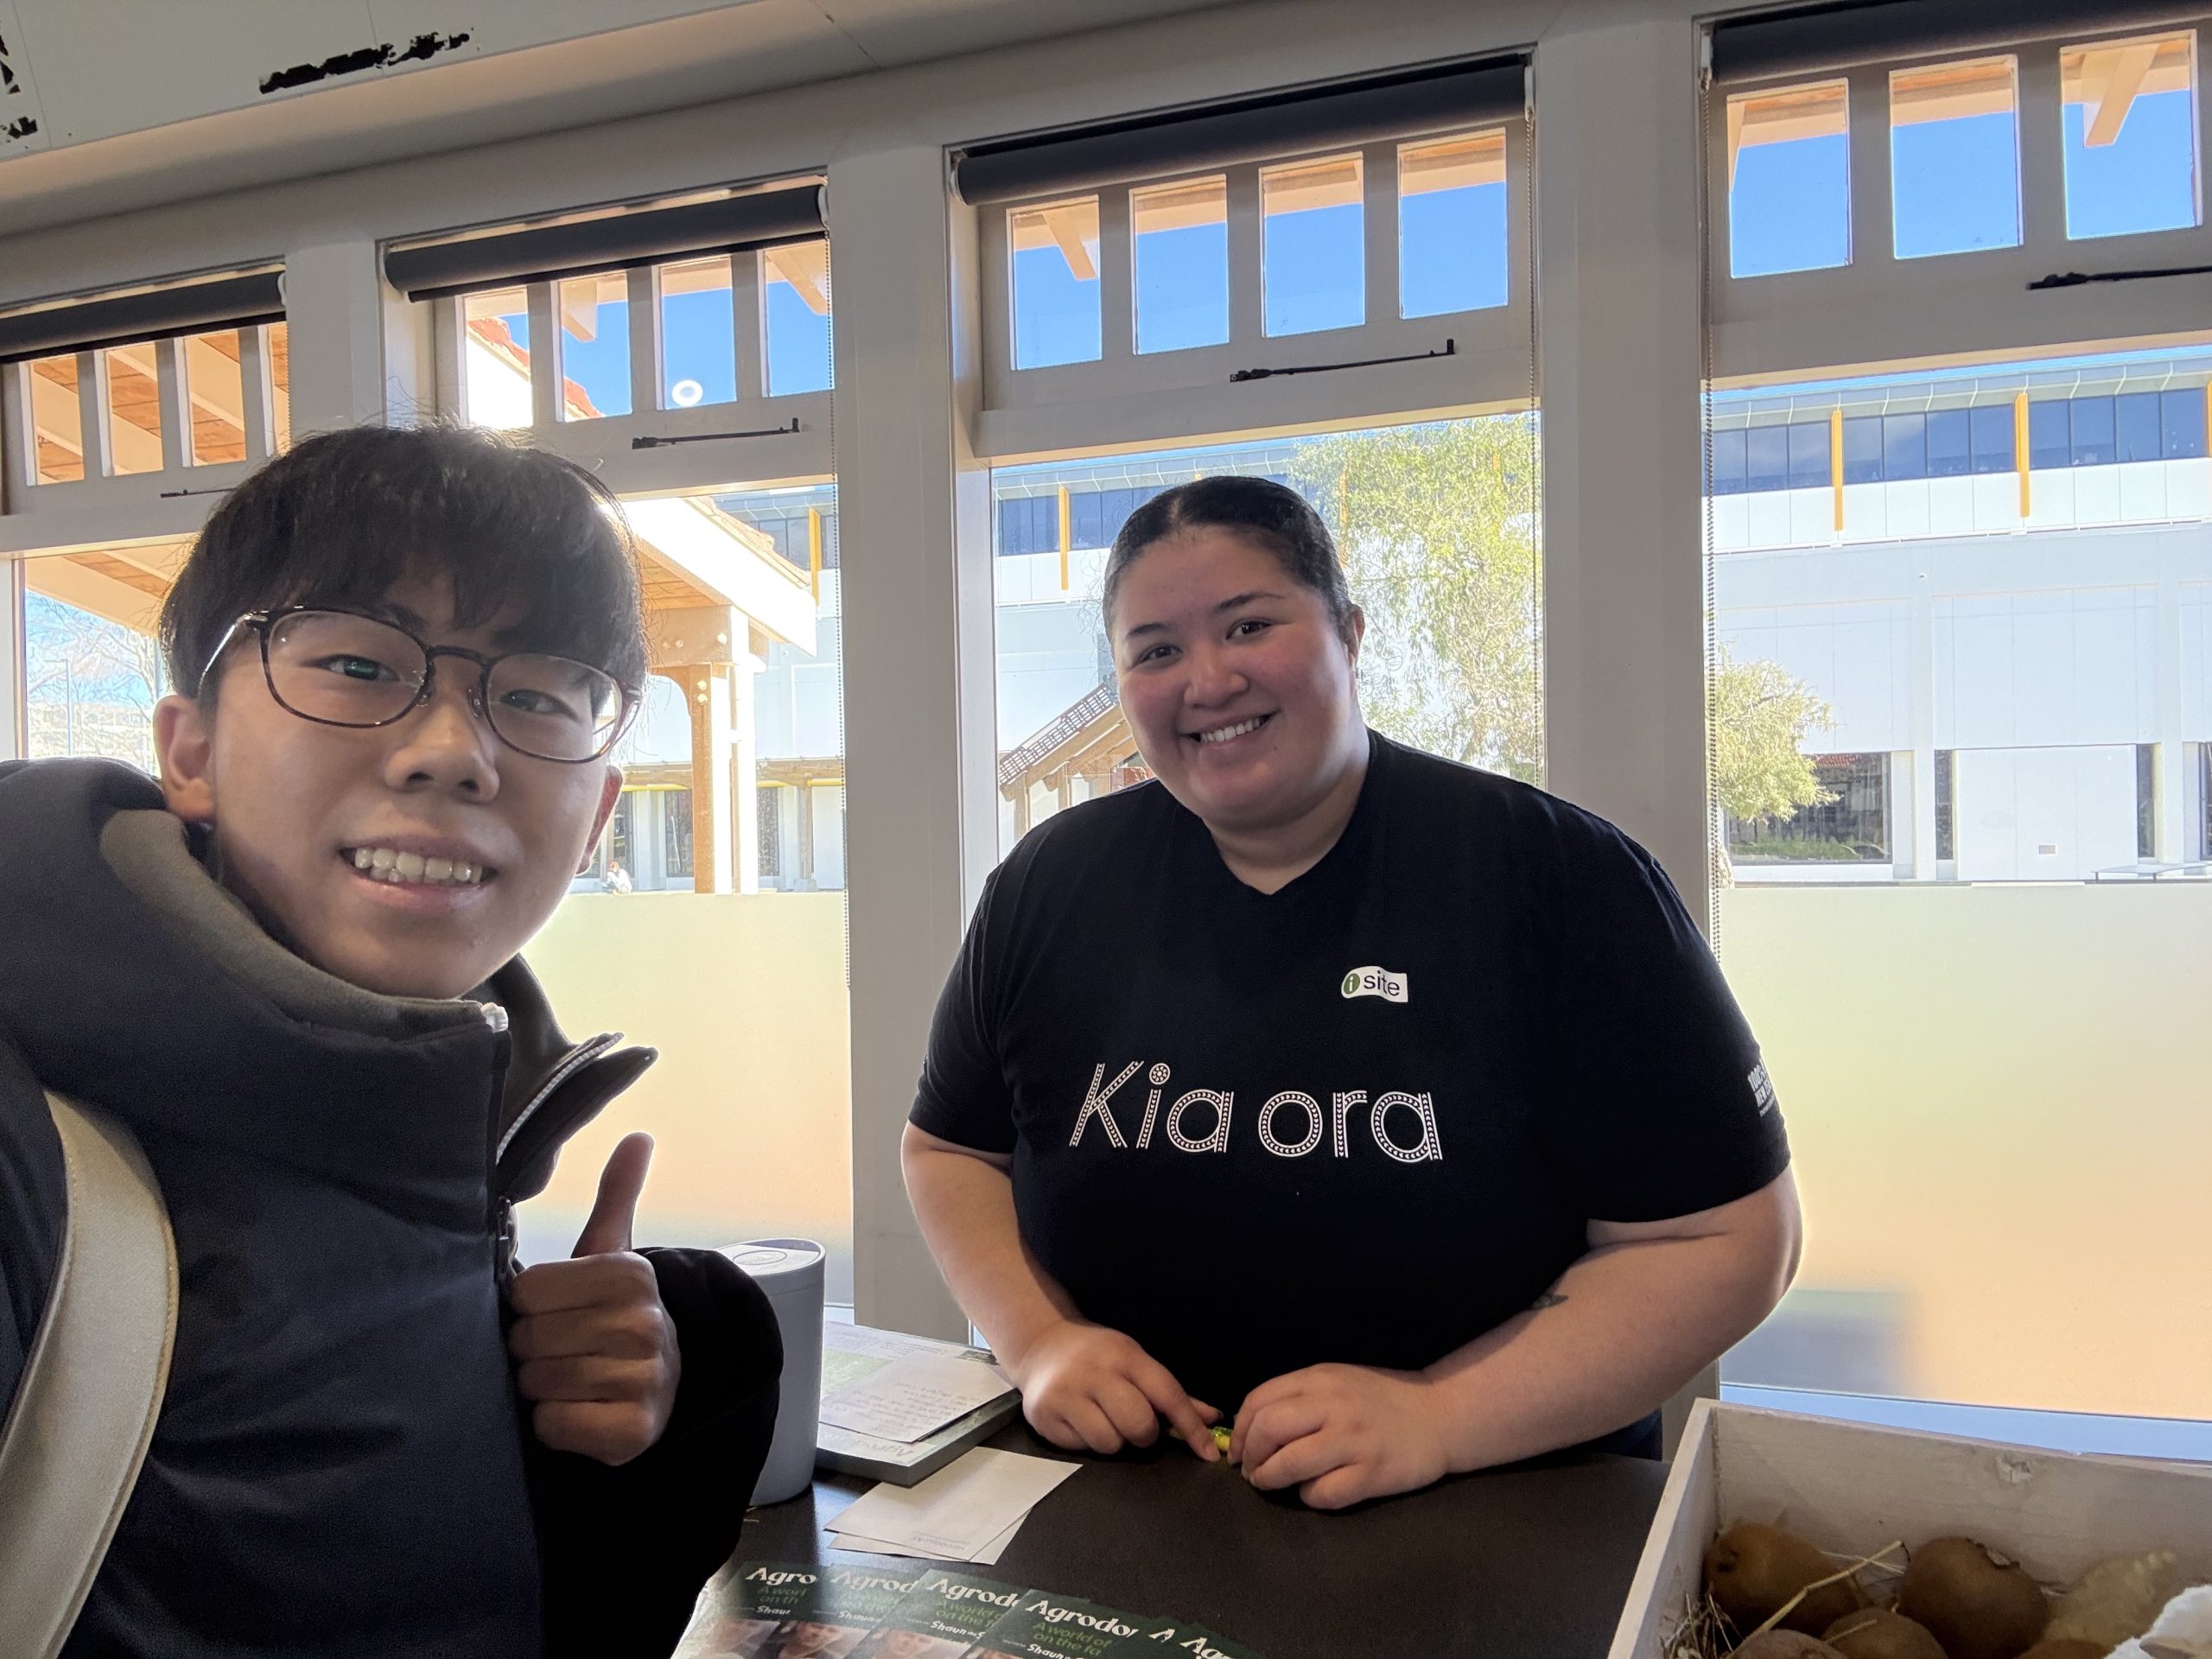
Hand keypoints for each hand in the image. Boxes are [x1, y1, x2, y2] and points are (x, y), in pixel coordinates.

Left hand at [507, 1132, 680, 1465]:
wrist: (657, 1386)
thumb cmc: (611, 1316)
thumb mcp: (611, 1253)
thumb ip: (617, 1195)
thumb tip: (638, 1136)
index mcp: (631, 1274)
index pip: (527, 1290)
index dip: (529, 1306)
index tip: (557, 1310)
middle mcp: (645, 1323)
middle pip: (528, 1339)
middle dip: (532, 1349)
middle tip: (561, 1349)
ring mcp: (644, 1379)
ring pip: (538, 1383)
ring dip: (540, 1388)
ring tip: (568, 1379)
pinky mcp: (633, 1431)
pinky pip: (554, 1425)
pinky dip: (554, 1425)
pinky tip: (578, 1412)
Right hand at [1010, 1319, 1218, 1459]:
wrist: (1041, 1346)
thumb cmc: (1098, 1357)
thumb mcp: (1134, 1362)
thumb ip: (1170, 1394)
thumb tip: (1212, 1418)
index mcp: (1124, 1355)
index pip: (1167, 1393)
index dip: (1191, 1426)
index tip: (1208, 1453)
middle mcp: (1095, 1371)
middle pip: (1139, 1424)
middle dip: (1144, 1434)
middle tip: (1134, 1425)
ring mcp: (1066, 1394)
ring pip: (1110, 1443)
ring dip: (1115, 1440)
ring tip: (1104, 1421)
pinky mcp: (1045, 1416)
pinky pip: (1083, 1448)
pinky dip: (1089, 1442)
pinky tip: (1081, 1422)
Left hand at [1231, 1363, 1450, 1509]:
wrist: (1440, 1415)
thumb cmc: (1381, 1400)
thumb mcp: (1337, 1382)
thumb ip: (1299, 1396)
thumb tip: (1252, 1426)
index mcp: (1320, 1379)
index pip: (1259, 1400)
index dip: (1239, 1429)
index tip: (1237, 1449)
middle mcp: (1335, 1406)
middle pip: (1268, 1429)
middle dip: (1249, 1455)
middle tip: (1251, 1470)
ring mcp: (1354, 1440)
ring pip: (1289, 1464)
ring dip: (1269, 1479)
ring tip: (1270, 1483)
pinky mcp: (1372, 1473)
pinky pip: (1322, 1494)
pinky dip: (1308, 1497)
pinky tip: (1314, 1491)